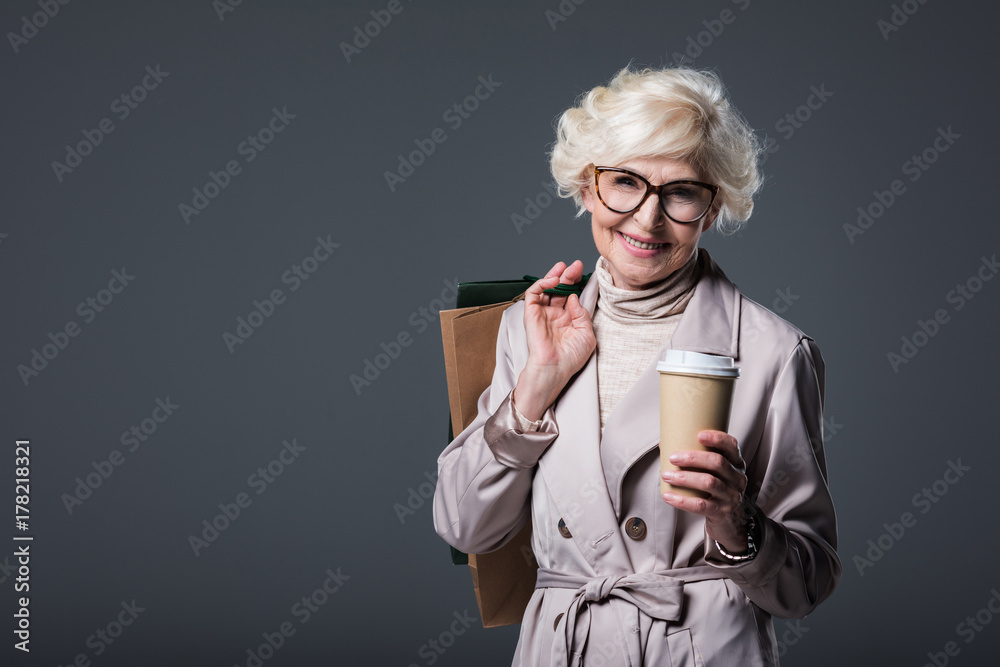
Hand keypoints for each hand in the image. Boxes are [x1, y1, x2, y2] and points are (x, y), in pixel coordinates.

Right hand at [512, 260, 595, 420]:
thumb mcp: (586, 334)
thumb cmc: (571, 358)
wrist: (555, 369)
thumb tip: (574, 297)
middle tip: (574, 265)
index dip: (576, 282)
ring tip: (563, 268)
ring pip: (546, 288)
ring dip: (554, 275)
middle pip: (560, 289)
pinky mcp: (531, 314)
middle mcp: (555, 314)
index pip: (571, 295)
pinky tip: (553, 281)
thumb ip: (582, 314)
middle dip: (567, 275)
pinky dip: (541, 284)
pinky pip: (533, 294)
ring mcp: (542, 313)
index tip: (583, 271)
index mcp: (568, 319)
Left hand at [661, 430, 751, 552]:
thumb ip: (696, 459)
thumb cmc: (714, 491)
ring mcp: (732, 496)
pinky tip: (668, 496)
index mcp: (736, 464)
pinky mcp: (722, 512)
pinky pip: (701, 505)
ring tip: (666, 476)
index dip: (717, 438)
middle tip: (672, 458)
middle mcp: (738, 478)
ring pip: (709, 482)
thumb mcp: (713, 474)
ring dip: (684, 478)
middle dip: (693, 458)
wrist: (728, 522)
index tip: (698, 435)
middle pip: (718, 462)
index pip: (732, 446)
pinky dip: (682, 500)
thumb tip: (664, 444)